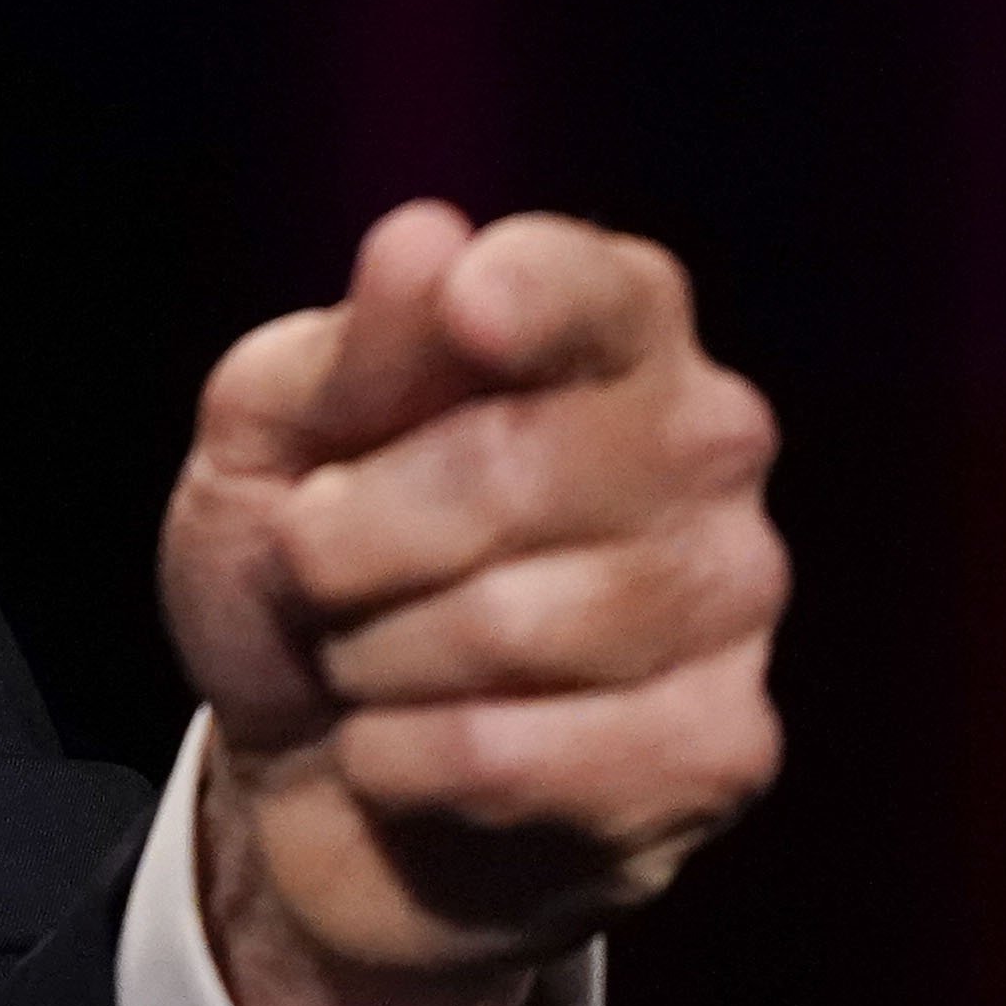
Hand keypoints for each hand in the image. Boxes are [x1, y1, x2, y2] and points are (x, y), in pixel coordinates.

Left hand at [153, 202, 786, 1005]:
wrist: (306, 767)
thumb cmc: (304, 565)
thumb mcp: (270, 435)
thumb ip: (349, 350)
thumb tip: (425, 239)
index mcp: (612, 327)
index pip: (598, 290)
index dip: (533, 295)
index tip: (466, 311)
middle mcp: (707, 443)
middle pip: (518, 466)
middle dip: (351, 534)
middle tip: (309, 564)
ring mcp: (735, 597)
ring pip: (512, 625)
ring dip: (372, 655)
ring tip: (359, 659)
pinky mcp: (722, 750)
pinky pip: (522, 755)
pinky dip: (404, 759)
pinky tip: (397, 751)